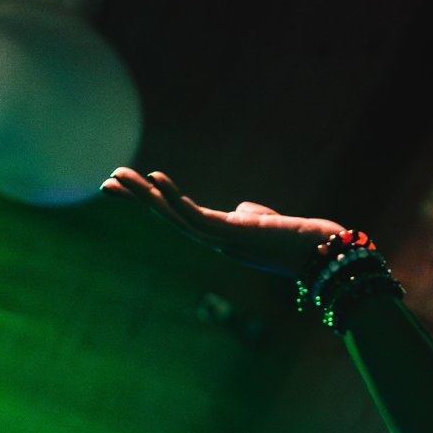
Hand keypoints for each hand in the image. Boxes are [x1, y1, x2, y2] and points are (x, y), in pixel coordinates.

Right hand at [101, 168, 345, 278]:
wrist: (325, 256)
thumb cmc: (300, 240)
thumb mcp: (267, 222)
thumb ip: (250, 215)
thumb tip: (243, 210)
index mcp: (221, 236)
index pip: (178, 216)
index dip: (153, 202)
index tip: (126, 188)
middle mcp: (216, 240)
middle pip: (168, 217)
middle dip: (138, 199)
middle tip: (107, 182)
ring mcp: (222, 240)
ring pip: (174, 217)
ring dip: (146, 196)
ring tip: (120, 176)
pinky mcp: (232, 235)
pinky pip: (195, 216)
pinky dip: (174, 198)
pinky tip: (156, 179)